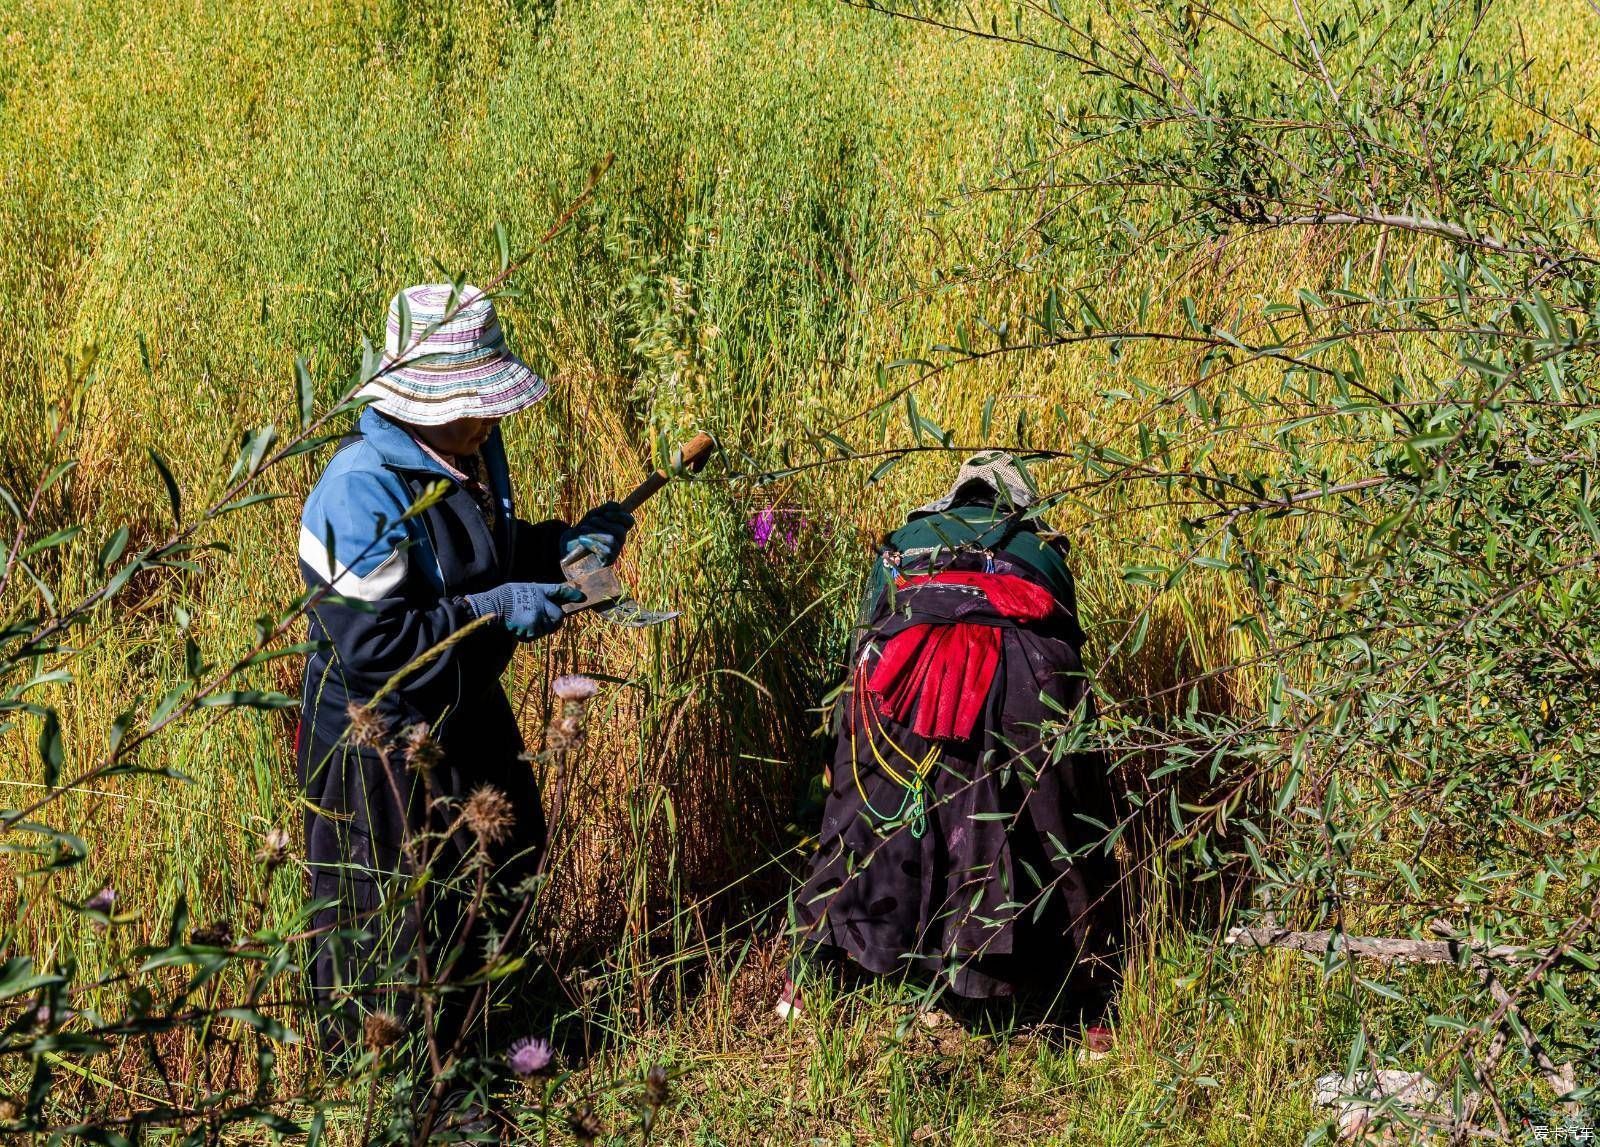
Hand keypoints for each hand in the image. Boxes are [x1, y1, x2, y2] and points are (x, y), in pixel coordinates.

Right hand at [462, 581, 582, 639]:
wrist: (493, 606)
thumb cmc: (506, 596)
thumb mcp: (524, 589)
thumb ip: (539, 594)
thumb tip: (551, 600)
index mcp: (539, 590)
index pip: (559, 590)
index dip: (571, 594)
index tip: (581, 597)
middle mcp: (541, 603)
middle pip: (559, 616)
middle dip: (555, 620)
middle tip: (544, 620)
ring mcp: (537, 616)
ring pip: (548, 628)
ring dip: (541, 629)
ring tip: (527, 623)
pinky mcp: (532, 628)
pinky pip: (536, 635)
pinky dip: (530, 635)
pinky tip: (520, 627)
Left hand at [560, 501, 633, 565]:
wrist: (568, 546)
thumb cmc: (583, 530)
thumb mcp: (592, 516)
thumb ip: (605, 510)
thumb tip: (618, 506)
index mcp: (618, 528)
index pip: (629, 522)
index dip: (620, 516)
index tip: (605, 514)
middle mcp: (619, 541)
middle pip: (620, 531)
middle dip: (604, 524)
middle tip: (591, 520)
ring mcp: (614, 552)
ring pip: (612, 541)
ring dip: (596, 532)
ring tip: (583, 529)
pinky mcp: (607, 562)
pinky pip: (605, 552)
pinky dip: (592, 542)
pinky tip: (582, 540)